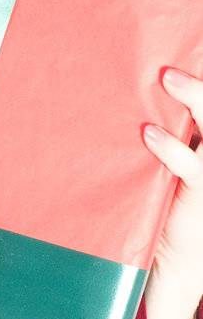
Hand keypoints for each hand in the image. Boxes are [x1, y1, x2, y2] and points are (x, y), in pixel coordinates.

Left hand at [144, 67, 202, 295]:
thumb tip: (123, 104)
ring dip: (194, 100)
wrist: (171, 265)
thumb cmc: (158, 210)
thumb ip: (154, 136)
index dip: (199, 84)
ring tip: (167, 79)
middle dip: (199, 85)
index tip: (175, 53)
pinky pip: (191, 166)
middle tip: (170, 62)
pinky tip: (150, 134)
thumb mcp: (156, 169)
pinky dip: (171, 148)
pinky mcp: (202, 194)